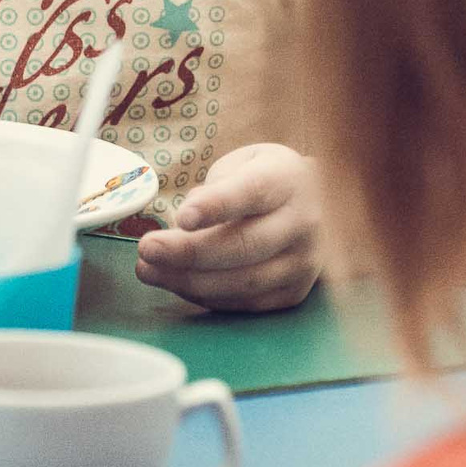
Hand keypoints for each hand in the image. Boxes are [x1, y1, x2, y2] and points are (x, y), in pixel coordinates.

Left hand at [136, 142, 320, 311]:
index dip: (216, 206)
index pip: (252, 192)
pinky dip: (205, 296)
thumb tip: (187, 221)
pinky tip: (176, 282)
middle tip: (147, 249)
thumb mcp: (244, 164)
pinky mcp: (294, 293)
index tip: (181, 217)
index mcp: (288, 180)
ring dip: (188, 281)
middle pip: (245, 245)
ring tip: (148, 270)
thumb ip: (218, 187)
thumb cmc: (266, 179)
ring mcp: (303, 262)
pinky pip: (244, 303)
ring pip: (243, 282)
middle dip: (189, 252)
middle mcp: (304, 223)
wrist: (318, 204)